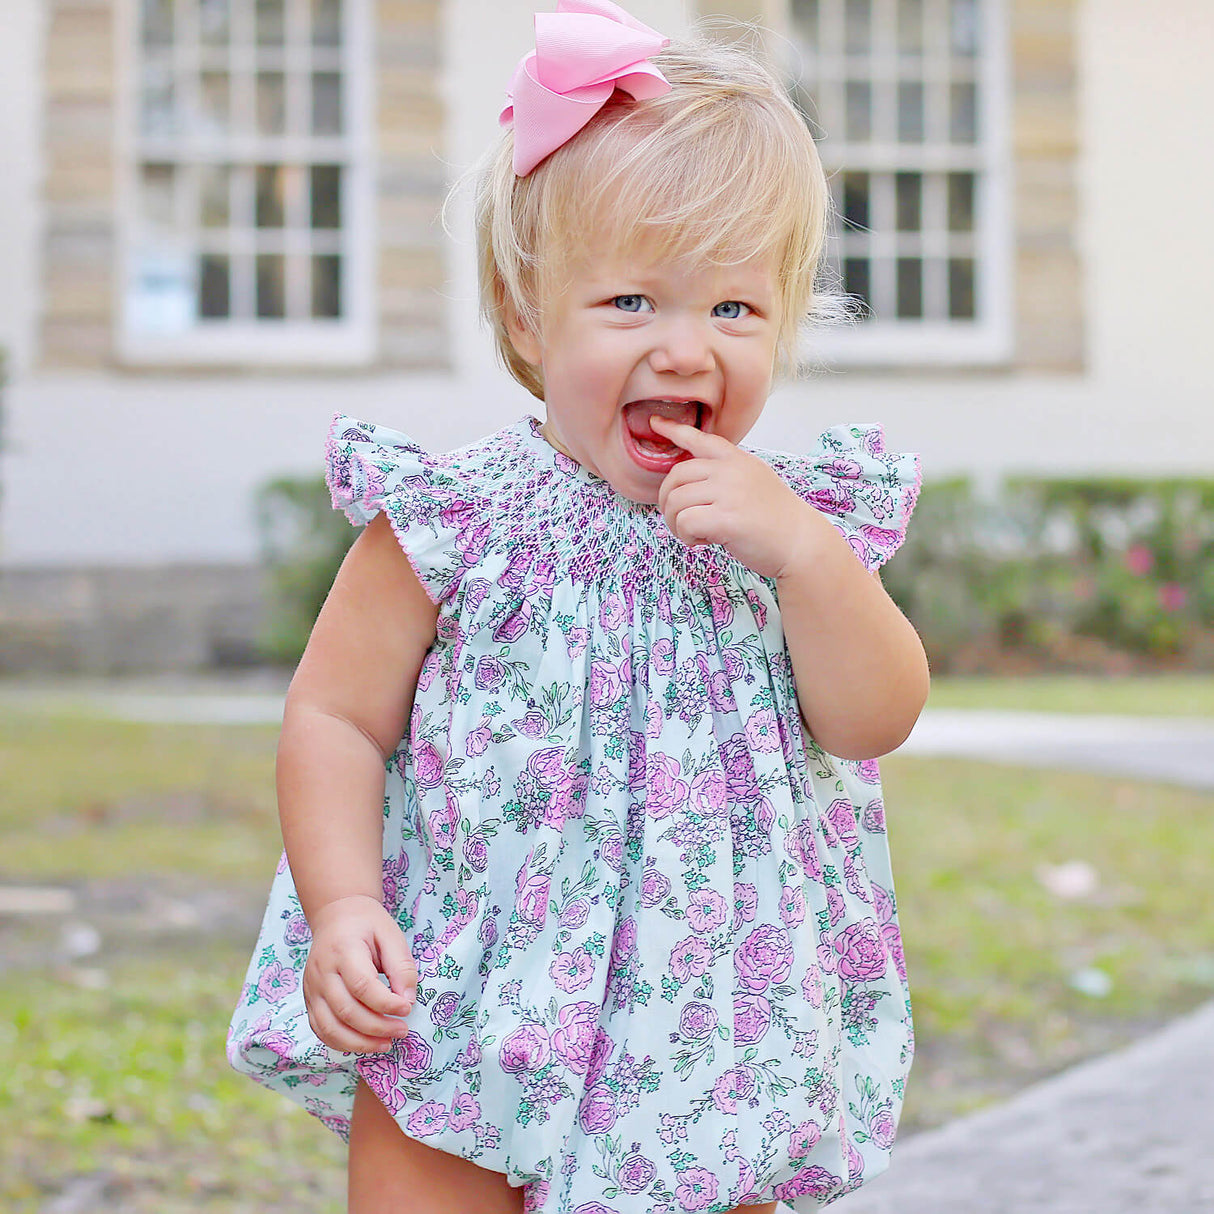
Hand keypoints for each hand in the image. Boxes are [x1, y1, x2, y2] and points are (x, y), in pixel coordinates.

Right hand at [302, 894, 418, 1052]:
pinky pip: (321, 1030)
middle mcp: (322, 972)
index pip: (362, 985)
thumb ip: (401, 967)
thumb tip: (407, 1001)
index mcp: (343, 950)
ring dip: (360, 1043)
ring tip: (386, 1043)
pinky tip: (365, 1042)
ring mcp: (311, 989)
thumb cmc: (367, 925)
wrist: (336, 916)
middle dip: (377, 1027)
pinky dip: (342, 1043)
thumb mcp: (391, 935)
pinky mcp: (309, 1001)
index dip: (386, 1003)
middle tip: (402, 1030)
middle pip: (346, 1011)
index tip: (407, 1008)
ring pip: (330, 1028)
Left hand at [652, 415, 820, 579]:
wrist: (800, 542)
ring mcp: (729, 492)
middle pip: (676, 476)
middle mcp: (731, 470)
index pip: (700, 438)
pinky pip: (685, 522)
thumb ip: (727, 474)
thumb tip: (690, 482)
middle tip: (681, 521)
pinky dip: (686, 536)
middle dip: (668, 501)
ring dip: (676, 524)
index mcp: (737, 459)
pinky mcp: (726, 518)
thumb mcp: (755, 480)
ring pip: (675, 501)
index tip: (655, 423)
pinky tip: (703, 542)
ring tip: (695, 535)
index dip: (674, 430)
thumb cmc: (776, 518)